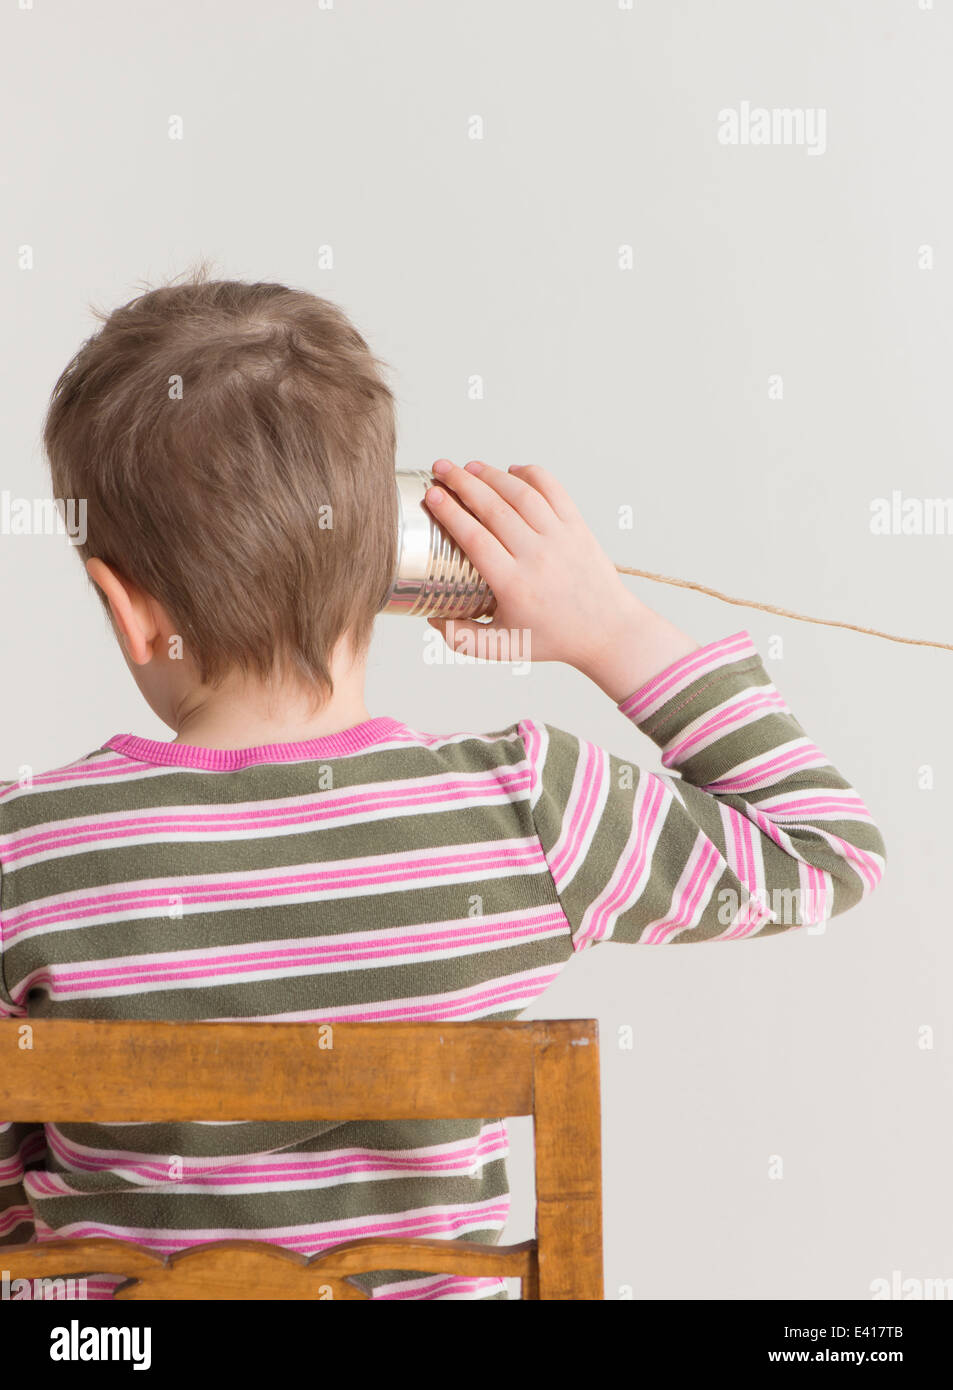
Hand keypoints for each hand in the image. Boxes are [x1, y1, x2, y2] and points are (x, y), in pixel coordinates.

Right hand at [423, 459, 698, 696]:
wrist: (608, 632)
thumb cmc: (554, 640)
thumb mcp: (503, 648)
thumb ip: (462, 639)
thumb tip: (433, 618)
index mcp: (514, 585)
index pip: (475, 538)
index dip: (450, 512)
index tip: (432, 494)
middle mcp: (537, 556)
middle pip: (494, 508)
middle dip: (462, 482)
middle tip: (440, 468)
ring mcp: (560, 538)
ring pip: (522, 494)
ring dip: (492, 475)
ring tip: (468, 466)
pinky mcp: (578, 527)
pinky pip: (553, 490)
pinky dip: (532, 474)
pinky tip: (512, 470)